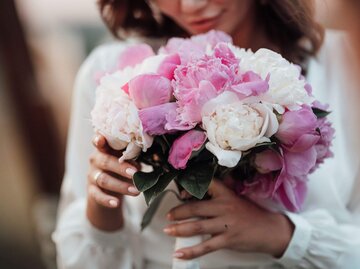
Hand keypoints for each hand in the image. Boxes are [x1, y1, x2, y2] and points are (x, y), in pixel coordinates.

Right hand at [86, 134, 139, 230]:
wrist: (108, 189)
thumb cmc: (122, 168)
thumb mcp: (130, 161)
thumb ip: (138, 157)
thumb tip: (157, 156)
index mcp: (105, 148)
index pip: (99, 140)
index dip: (99, 139)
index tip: (100, 139)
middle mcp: (96, 160)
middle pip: (105, 161)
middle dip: (121, 167)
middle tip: (135, 174)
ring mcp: (92, 175)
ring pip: (103, 179)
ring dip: (121, 186)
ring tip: (136, 191)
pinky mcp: (92, 191)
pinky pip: (97, 195)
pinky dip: (107, 200)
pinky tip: (116, 203)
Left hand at [164, 180, 293, 259]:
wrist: (271, 230)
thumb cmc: (251, 214)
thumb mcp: (236, 198)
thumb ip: (219, 197)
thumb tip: (196, 198)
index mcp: (226, 194)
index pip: (206, 185)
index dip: (190, 188)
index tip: (179, 192)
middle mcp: (224, 207)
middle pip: (196, 207)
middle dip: (178, 212)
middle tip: (168, 216)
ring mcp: (226, 224)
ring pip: (197, 226)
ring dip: (179, 229)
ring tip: (168, 230)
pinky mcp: (228, 240)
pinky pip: (205, 246)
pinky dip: (191, 251)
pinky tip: (179, 253)